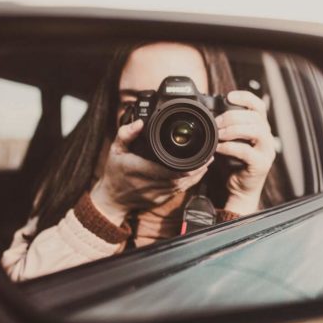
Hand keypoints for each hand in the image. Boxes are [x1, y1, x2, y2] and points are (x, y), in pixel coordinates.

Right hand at [89, 119, 210, 223]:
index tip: (200, 154)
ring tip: (207, 161)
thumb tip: (139, 122)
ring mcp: (157, 195)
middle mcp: (150, 184)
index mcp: (139, 170)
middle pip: (181, 177)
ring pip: (183, 185)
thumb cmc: (115, 172)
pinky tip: (197, 173)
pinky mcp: (161, 200)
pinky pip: (179, 191)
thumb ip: (125, 134)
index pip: (169, 170)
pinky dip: (190, 181)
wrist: (112, 199)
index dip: (188, 165)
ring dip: (197, 174)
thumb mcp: (115, 150)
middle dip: (198, 167)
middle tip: (210, 155)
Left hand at [215, 90, 276, 215]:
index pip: (259, 105)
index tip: (230, 96)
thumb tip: (210, 111)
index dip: (246, 97)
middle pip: (255, 116)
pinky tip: (220, 148)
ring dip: (234, 130)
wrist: (240, 188)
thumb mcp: (230, 140)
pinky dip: (231, 147)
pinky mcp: (261, 164)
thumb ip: (227, 126)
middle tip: (217, 122)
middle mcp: (267, 137)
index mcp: (260, 127)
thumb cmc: (233, 163)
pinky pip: (247, 151)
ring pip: (256, 130)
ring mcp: (267, 151)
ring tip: (219, 134)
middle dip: (233, 116)